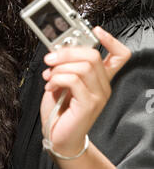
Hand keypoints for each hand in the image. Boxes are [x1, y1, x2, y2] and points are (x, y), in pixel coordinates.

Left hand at [40, 27, 130, 157]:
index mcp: (99, 78)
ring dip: (60, 67)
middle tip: (50, 58)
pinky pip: (74, 80)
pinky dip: (57, 79)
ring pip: (84, 66)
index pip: (119, 55)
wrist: (58, 138)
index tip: (96, 31)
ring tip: (49, 76)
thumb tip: (58, 49)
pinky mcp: (89, 104)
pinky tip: (50, 86)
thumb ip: (65, 66)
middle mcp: (103, 86)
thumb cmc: (59, 111)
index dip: (111, 40)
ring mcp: (98, 96)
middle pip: (94, 55)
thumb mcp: (62, 82)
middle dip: (68, 52)